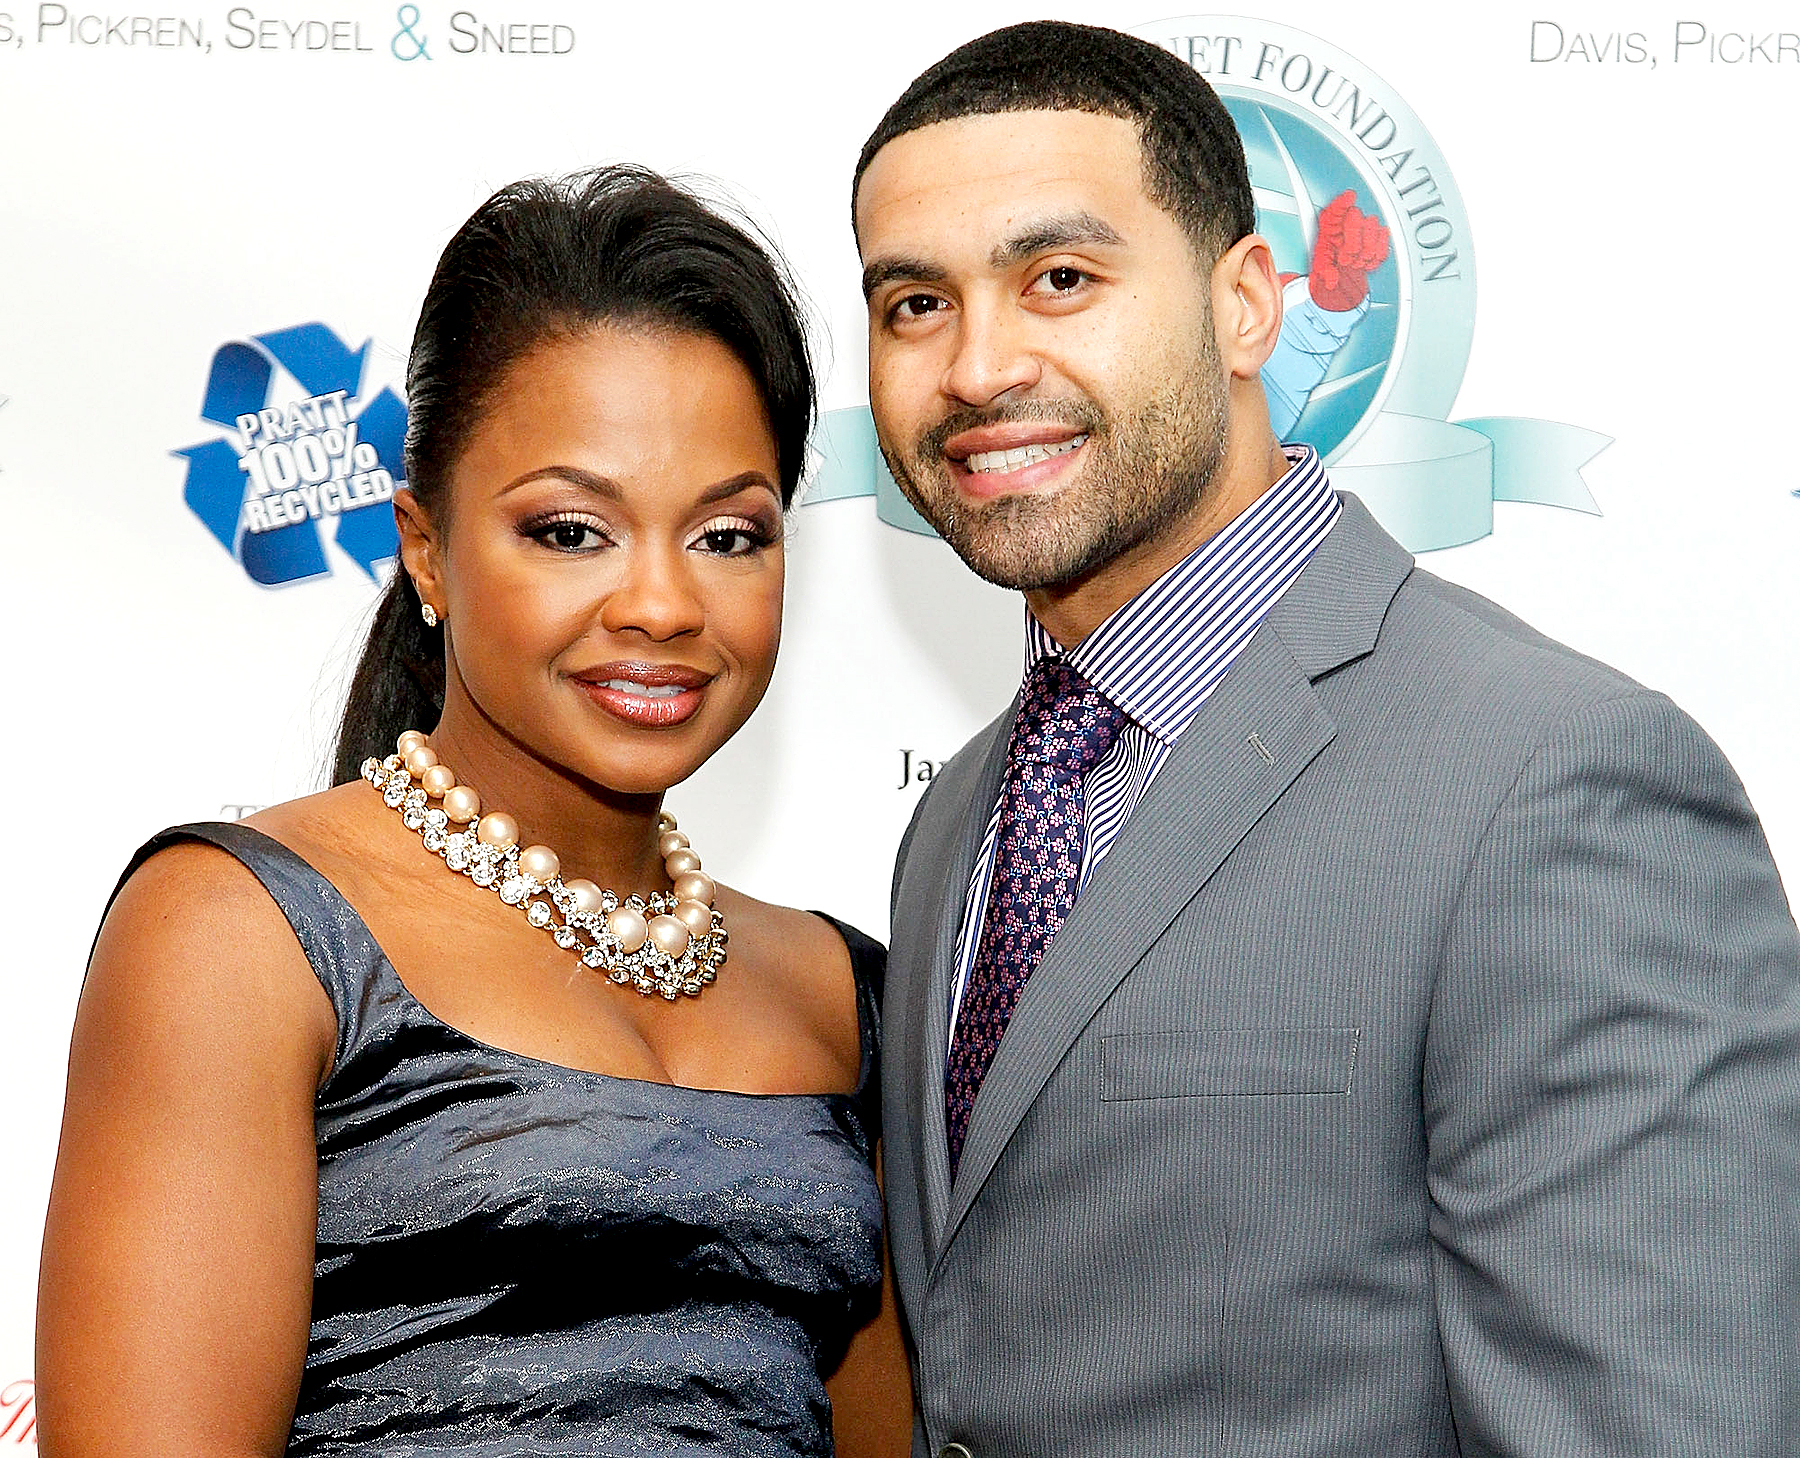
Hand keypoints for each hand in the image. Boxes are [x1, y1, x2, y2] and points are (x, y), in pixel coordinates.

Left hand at [1308, 191, 1388, 310]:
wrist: (1342, 268)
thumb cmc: (1329, 260)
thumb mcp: (1321, 266)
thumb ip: (1325, 272)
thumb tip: (1331, 279)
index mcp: (1330, 221)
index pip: (1337, 206)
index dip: (1344, 201)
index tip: (1349, 197)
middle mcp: (1349, 219)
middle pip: (1357, 217)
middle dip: (1353, 244)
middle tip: (1346, 260)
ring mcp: (1366, 225)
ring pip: (1373, 229)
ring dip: (1365, 253)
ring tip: (1356, 263)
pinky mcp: (1380, 234)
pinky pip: (1384, 242)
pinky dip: (1376, 258)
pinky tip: (1366, 262)